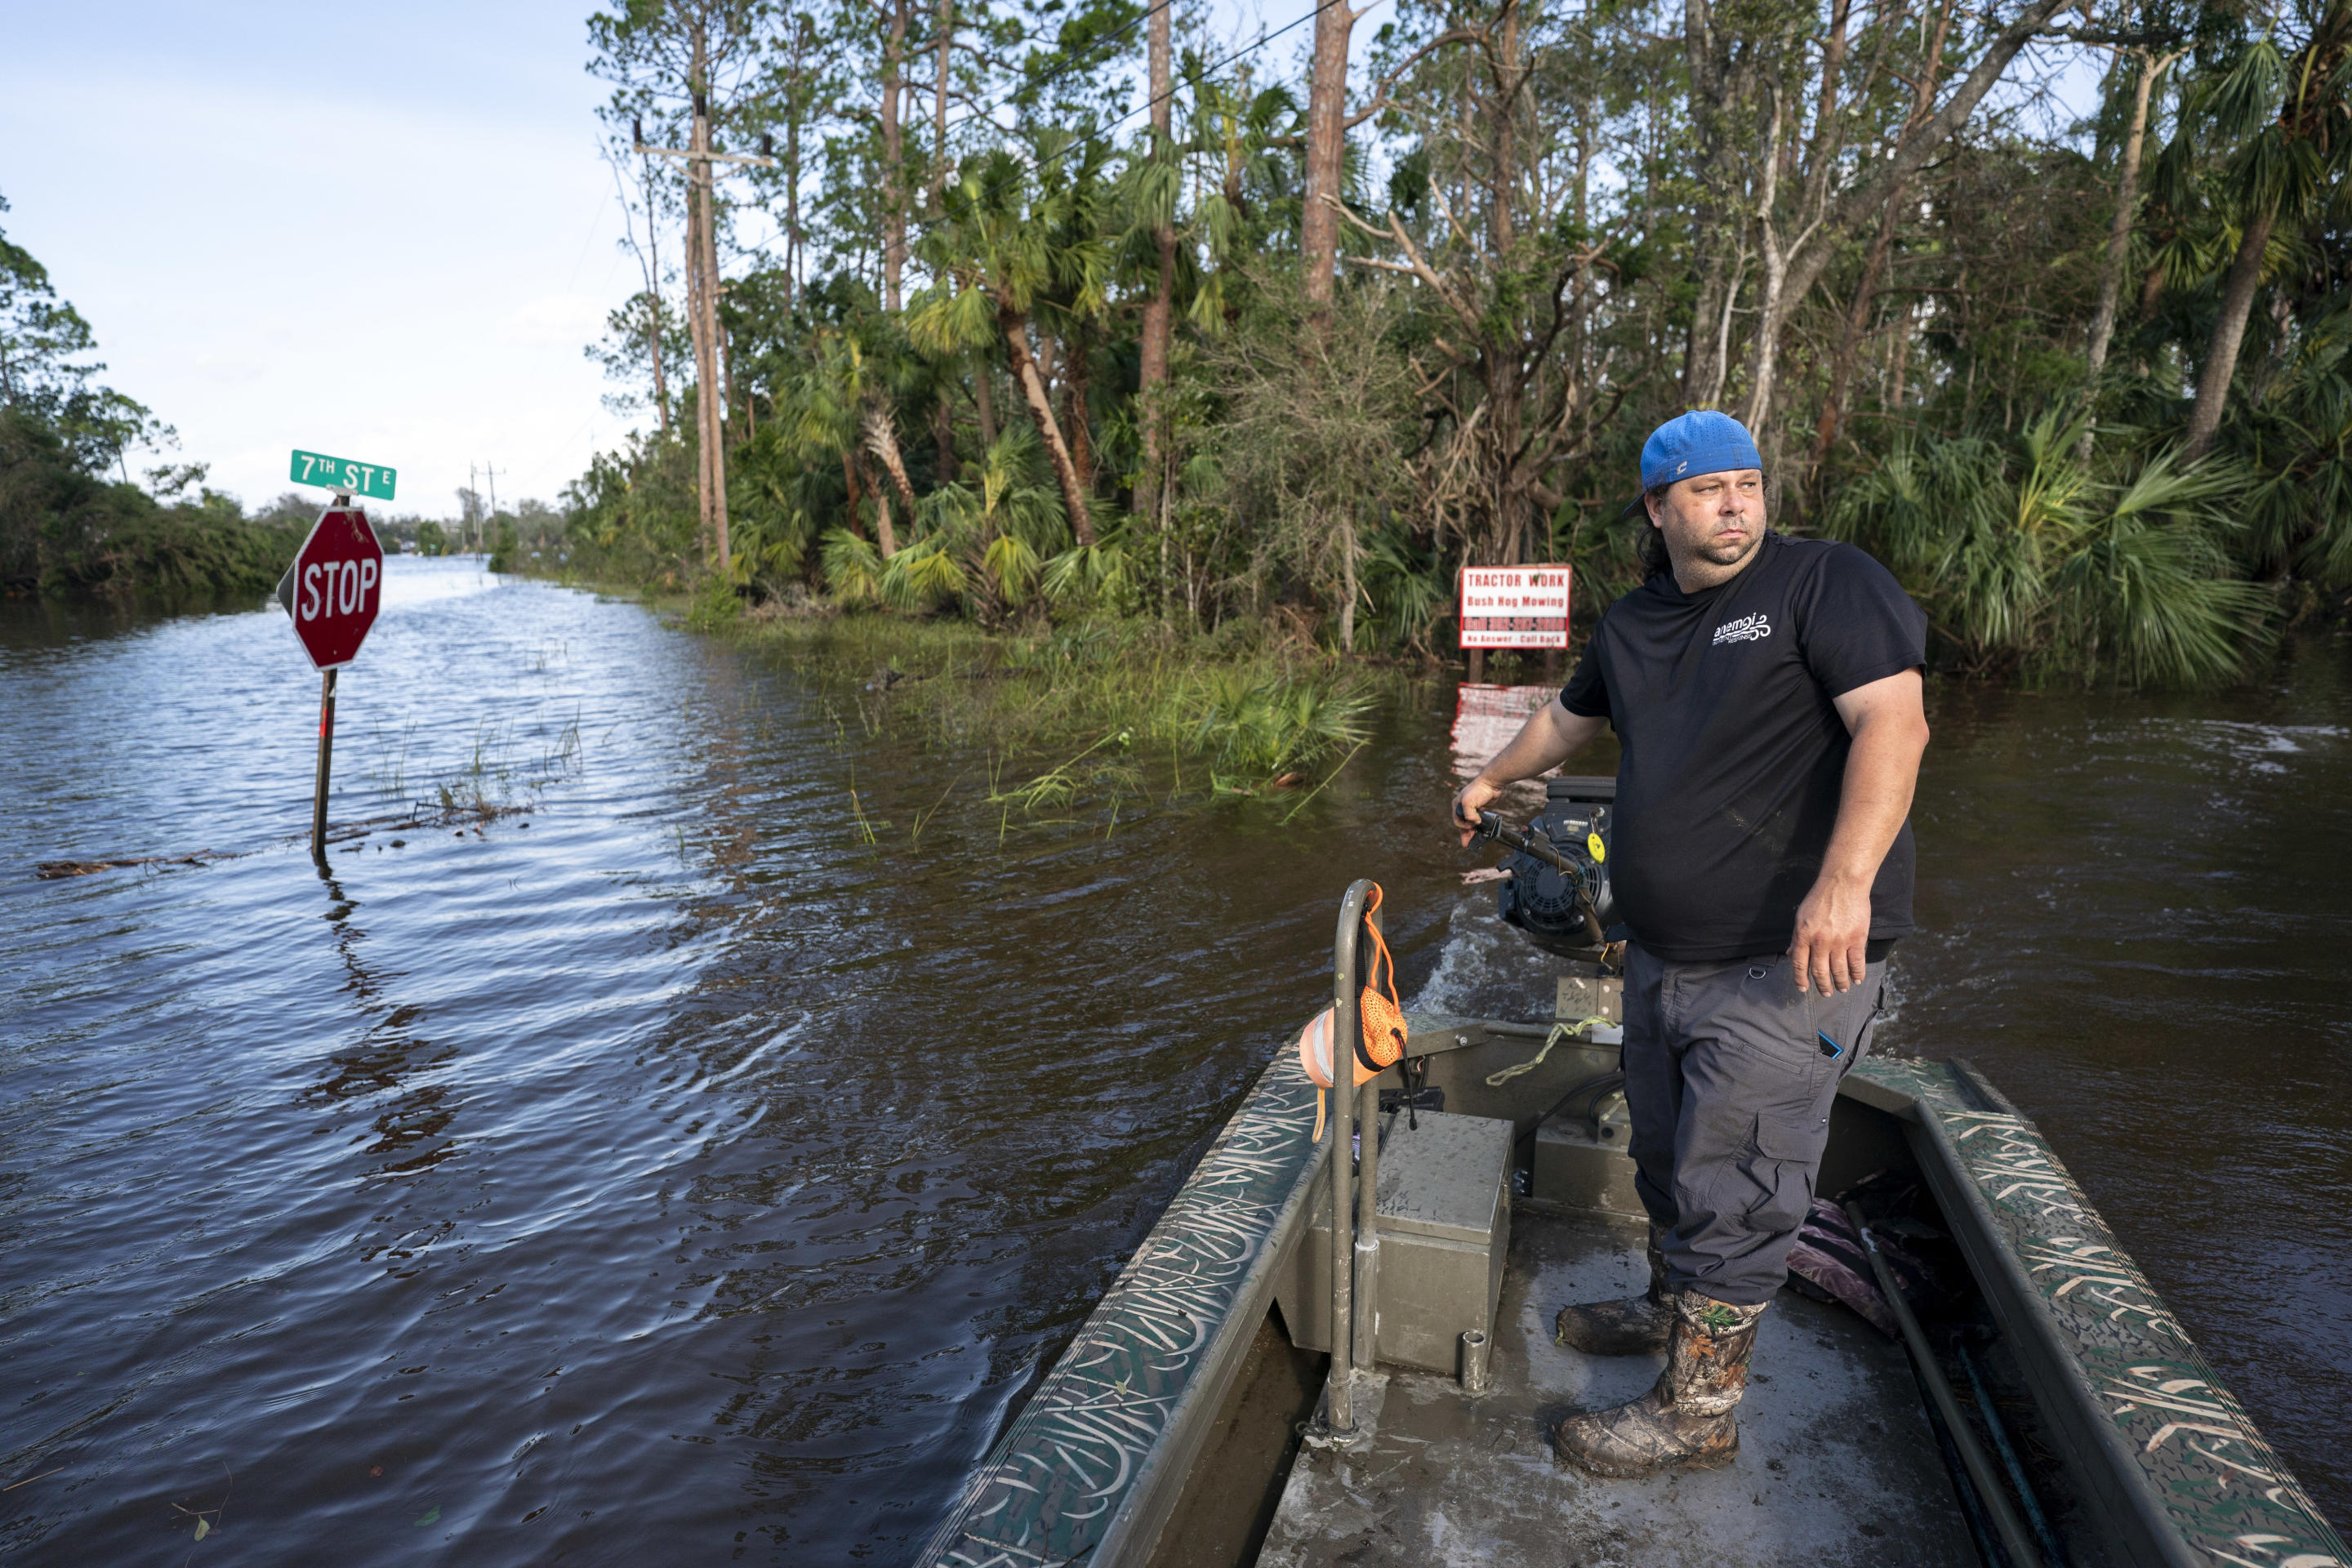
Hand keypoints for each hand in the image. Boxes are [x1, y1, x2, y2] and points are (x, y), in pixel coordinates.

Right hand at [1452, 776, 1501, 847]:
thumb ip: (1469, 815)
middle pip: (1463, 824)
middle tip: (1466, 844)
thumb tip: (1475, 823)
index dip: (1464, 826)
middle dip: (1464, 834)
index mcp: (1457, 805)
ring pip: (1470, 824)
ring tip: (1472, 841)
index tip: (1471, 826)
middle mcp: (1463, 807)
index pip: (1457, 821)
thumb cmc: (1478, 790)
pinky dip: (1478, 827)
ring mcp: (1472, 809)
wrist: (1491, 783)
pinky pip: (1477, 821)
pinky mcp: (1480, 810)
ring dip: (1471, 832)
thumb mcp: (1468, 802)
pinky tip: (1479, 832)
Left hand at [1789, 873, 1871, 993]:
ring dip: (1840, 983)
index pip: (1799, 964)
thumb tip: (1790, 954)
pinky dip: (1857, 974)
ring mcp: (1839, 941)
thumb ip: (1796, 938)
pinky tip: (1856, 979)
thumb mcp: (1801, 917)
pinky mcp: (1856, 939)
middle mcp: (1820, 942)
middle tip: (1826, 993)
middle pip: (1819, 971)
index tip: (1803, 989)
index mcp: (1803, 936)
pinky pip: (1857, 963)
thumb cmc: (1820, 898)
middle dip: (1822, 986)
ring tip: (1842, 989)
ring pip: (1839, 971)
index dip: (1800, 979)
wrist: (1843, 884)